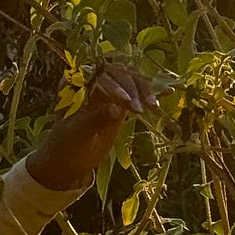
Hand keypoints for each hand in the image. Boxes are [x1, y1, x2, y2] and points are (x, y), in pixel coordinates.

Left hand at [25, 62, 158, 191]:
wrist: (69, 160)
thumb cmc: (67, 145)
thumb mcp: (78, 133)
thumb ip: (96, 119)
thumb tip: (117, 109)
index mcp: (76, 83)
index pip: (98, 75)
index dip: (114, 85)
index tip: (125, 102)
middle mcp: (92, 81)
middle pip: (118, 74)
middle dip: (133, 88)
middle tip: (144, 107)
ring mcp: (108, 90)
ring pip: (131, 81)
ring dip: (145, 90)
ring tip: (154, 106)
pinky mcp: (121, 101)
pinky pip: (138, 93)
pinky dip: (151, 93)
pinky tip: (168, 91)